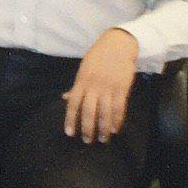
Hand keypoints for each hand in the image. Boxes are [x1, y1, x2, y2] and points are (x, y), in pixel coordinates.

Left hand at [63, 28, 138, 143]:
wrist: (117, 46)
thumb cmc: (97, 58)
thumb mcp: (83, 70)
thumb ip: (76, 87)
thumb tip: (65, 98)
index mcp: (81, 82)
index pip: (73, 104)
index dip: (70, 119)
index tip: (69, 133)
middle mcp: (93, 86)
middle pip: (88, 111)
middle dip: (87, 128)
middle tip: (87, 141)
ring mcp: (108, 88)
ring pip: (105, 112)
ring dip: (104, 128)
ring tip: (103, 139)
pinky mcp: (122, 89)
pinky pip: (119, 108)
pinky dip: (117, 120)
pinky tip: (116, 129)